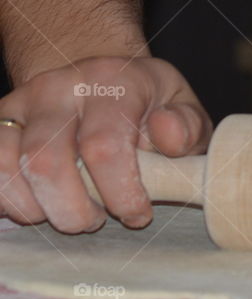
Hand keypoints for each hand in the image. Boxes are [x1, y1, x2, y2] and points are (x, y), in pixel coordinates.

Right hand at [0, 57, 210, 232]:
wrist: (99, 78)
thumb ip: (187, 127)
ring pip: (8, 168)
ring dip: (41, 209)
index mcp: (113, 81)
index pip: (104, 146)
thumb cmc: (148, 104)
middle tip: (99, 220)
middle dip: (75, 210)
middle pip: (47, 162)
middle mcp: (59, 87)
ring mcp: (21, 104)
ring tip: (74, 212)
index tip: (138, 214)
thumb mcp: (182, 108)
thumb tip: (167, 136)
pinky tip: (41, 205)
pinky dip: (10, 201)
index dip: (120, 193)